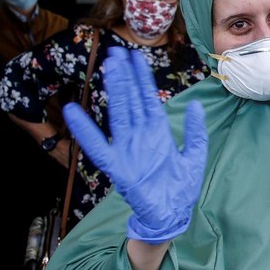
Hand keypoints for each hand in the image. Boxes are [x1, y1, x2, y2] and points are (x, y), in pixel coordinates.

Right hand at [63, 47, 207, 243]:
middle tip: (116, 53)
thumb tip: (196, 106)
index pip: (148, 99)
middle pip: (131, 101)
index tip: (136, 58)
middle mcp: (141, 136)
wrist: (172, 216)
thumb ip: (195, 132)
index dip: (142, 79)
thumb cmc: (180, 188)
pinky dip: (86, 131)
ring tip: (108, 69)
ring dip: (114, 92)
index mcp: (158, 132)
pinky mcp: (119, 167)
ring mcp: (128, 149)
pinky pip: (99, 147)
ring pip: (119, 114)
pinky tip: (73, 112)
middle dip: (125, 77)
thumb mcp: (194, 156)